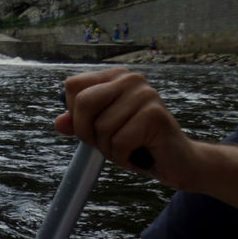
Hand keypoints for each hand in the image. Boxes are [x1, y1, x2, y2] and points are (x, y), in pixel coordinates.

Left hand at [54, 68, 196, 189]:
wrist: (177, 162)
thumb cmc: (136, 143)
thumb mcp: (101, 131)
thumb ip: (78, 124)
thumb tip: (59, 123)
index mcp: (114, 76)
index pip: (72, 87)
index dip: (75, 114)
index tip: (91, 127)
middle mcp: (130, 79)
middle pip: (83, 103)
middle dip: (87, 132)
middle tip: (106, 144)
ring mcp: (145, 94)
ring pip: (101, 127)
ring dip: (109, 149)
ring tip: (129, 149)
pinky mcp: (155, 115)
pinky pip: (119, 142)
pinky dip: (123, 157)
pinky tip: (139, 155)